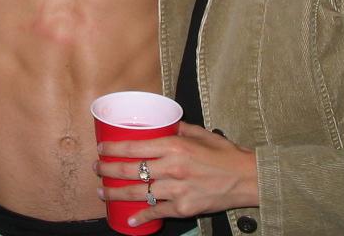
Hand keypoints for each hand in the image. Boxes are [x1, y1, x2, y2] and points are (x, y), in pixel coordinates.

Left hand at [96, 123, 257, 225]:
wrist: (247, 179)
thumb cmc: (224, 154)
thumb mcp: (199, 133)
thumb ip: (177, 128)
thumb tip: (160, 124)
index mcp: (174, 146)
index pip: (133, 147)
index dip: (112, 149)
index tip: (101, 149)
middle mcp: (171, 168)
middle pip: (129, 171)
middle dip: (107, 171)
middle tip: (97, 170)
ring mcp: (176, 190)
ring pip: (137, 193)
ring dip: (115, 194)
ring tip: (103, 192)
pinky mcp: (183, 208)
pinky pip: (156, 213)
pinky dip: (141, 217)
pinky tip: (129, 219)